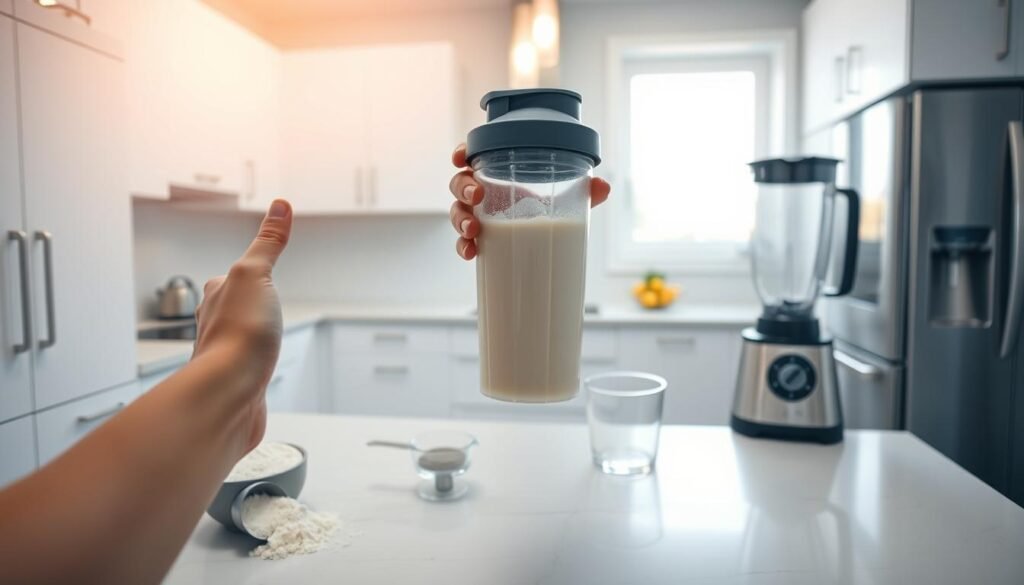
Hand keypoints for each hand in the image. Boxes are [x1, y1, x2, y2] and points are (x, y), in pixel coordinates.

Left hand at [193, 199, 292, 451]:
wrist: (229, 393)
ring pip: (236, 337)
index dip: (251, 269)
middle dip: (245, 303)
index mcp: (218, 294)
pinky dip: (253, 364)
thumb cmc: (239, 336)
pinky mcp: (237, 383)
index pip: (235, 274)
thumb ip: (267, 243)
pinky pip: (246, 367)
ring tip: (261, 335)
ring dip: (246, 335)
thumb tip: (279, 206)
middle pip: (231, 306)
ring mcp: (225, 354)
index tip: (262, 265)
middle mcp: (215, 323)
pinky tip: (261, 371)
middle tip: (263, 298)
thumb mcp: (256, 274)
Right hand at [448, 144, 610, 259]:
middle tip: (477, 195)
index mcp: (498, 172)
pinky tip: (472, 252)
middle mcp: (483, 191)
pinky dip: (464, 247)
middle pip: (460, 183)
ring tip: (473, 229)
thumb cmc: (544, 208)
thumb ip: (582, 192)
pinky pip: (463, 242)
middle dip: (464, 188)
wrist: (542, 239)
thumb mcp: (563, 199)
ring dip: (461, 219)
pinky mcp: (478, 239)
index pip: (474, 154)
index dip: (462, 151)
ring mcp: (477, 216)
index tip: (460, 156)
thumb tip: (603, 186)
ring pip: (457, 212)